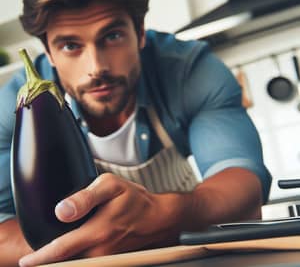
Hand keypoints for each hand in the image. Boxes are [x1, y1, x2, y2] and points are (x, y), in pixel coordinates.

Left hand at [19, 173, 189, 266]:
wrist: (158, 217)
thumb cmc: (134, 199)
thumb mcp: (111, 186)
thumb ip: (85, 198)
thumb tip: (61, 211)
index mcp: (97, 232)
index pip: (61, 250)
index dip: (40, 258)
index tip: (26, 262)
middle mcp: (101, 250)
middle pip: (67, 262)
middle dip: (50, 260)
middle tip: (36, 256)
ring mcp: (107, 257)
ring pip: (78, 263)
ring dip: (64, 259)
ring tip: (52, 252)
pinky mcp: (112, 259)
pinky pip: (89, 262)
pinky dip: (76, 259)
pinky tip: (74, 250)